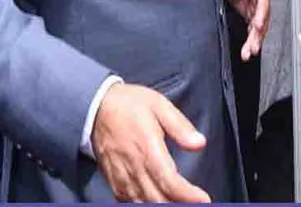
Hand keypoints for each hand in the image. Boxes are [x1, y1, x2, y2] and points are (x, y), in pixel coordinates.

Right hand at [91, 83, 209, 202]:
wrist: (96, 108)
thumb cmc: (129, 105)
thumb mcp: (159, 105)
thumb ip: (180, 126)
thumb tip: (200, 143)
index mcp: (148, 150)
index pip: (170, 182)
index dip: (188, 196)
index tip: (204, 199)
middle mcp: (134, 169)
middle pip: (158, 200)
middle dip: (179, 204)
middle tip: (197, 203)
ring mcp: (122, 178)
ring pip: (144, 204)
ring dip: (163, 205)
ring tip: (181, 202)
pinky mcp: (114, 182)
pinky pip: (130, 203)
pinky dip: (145, 205)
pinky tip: (158, 202)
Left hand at [218, 0, 269, 59]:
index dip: (262, 12)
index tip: (258, 25)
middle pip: (263, 16)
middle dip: (259, 32)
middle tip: (254, 46)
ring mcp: (252, 3)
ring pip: (258, 24)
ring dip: (255, 39)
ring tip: (249, 53)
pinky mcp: (246, 9)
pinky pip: (250, 26)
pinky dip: (250, 38)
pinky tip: (247, 49)